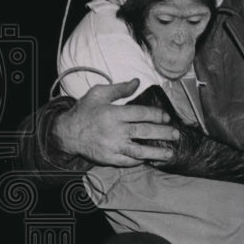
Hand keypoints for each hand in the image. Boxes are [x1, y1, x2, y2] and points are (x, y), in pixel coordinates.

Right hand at [53, 79, 179, 166]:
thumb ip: (119, 88)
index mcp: (113, 113)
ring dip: (157, 152)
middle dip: (163, 133)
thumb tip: (137, 81)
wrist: (67, 133)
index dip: (156, 115)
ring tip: (171, 153)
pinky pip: (129, 161)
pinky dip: (141, 160)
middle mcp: (115, 131)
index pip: (141, 114)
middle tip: (176, 135)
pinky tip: (151, 159)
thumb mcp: (98, 94)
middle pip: (144, 132)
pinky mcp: (109, 158)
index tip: (167, 118)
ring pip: (140, 151)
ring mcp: (113, 146)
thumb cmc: (85, 111)